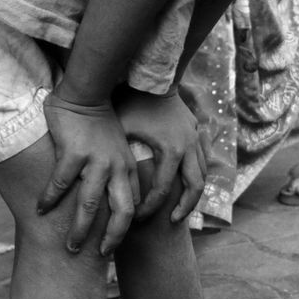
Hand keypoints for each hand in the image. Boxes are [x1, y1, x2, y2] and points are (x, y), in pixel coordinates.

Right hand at [39, 87, 139, 254]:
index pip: (133, 206)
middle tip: (100, 256)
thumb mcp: (118, 148)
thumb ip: (116, 170)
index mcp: (130, 169)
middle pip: (120, 213)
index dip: (126, 228)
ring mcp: (97, 161)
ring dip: (80, 229)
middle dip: (111, 239)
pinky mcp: (74, 153)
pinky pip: (61, 184)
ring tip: (70, 246)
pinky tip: (40, 211)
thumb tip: (112, 194)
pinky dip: (50, 200)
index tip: (115, 243)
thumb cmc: (100, 123)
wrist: (88, 92)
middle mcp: (118, 168)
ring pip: (90, 205)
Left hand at [112, 87, 207, 222]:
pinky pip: (204, 160)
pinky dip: (197, 175)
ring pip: (204, 175)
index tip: (137, 218)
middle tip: (171, 222)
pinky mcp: (197, 132)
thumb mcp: (120, 130)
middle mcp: (189, 148)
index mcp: (170, 150)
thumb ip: (117, 156)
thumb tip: (95, 183)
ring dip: (193, 194)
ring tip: (181, 208)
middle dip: (184, 208)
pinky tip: (186, 183)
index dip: (150, 207)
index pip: (162, 189)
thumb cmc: (130, 102)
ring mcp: (196, 139)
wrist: (152, 76)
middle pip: (195, 187)